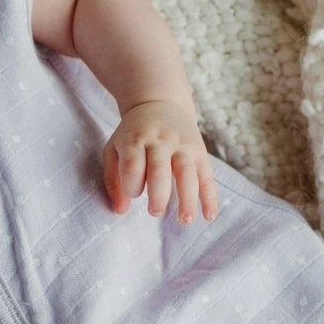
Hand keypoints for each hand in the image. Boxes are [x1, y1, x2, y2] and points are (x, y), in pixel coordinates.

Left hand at [103, 100, 218, 223]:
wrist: (160, 102)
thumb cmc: (134, 134)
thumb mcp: (115, 149)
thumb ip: (113, 180)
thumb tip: (120, 211)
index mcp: (135, 140)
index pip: (132, 164)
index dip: (132, 183)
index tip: (134, 193)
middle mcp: (160, 142)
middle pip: (160, 169)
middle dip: (158, 194)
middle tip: (154, 212)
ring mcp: (182, 146)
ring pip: (187, 173)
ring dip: (188, 199)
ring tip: (185, 220)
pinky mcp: (200, 152)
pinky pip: (207, 176)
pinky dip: (210, 197)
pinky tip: (209, 215)